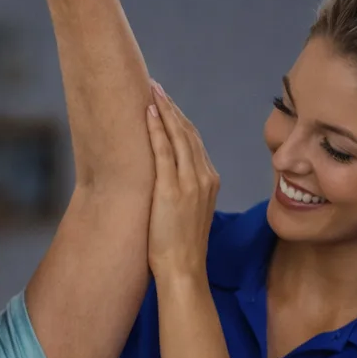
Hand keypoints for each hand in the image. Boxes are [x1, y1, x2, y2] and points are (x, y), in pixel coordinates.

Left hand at [145, 82, 218, 278]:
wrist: (184, 271)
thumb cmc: (180, 250)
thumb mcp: (185, 215)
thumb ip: (181, 194)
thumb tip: (164, 186)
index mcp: (209, 182)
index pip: (194, 142)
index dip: (179, 120)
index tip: (166, 103)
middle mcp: (204, 177)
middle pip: (188, 133)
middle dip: (172, 108)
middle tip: (156, 86)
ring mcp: (190, 183)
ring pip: (178, 137)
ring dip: (164, 111)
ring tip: (151, 91)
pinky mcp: (172, 190)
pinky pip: (165, 152)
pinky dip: (157, 130)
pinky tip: (147, 114)